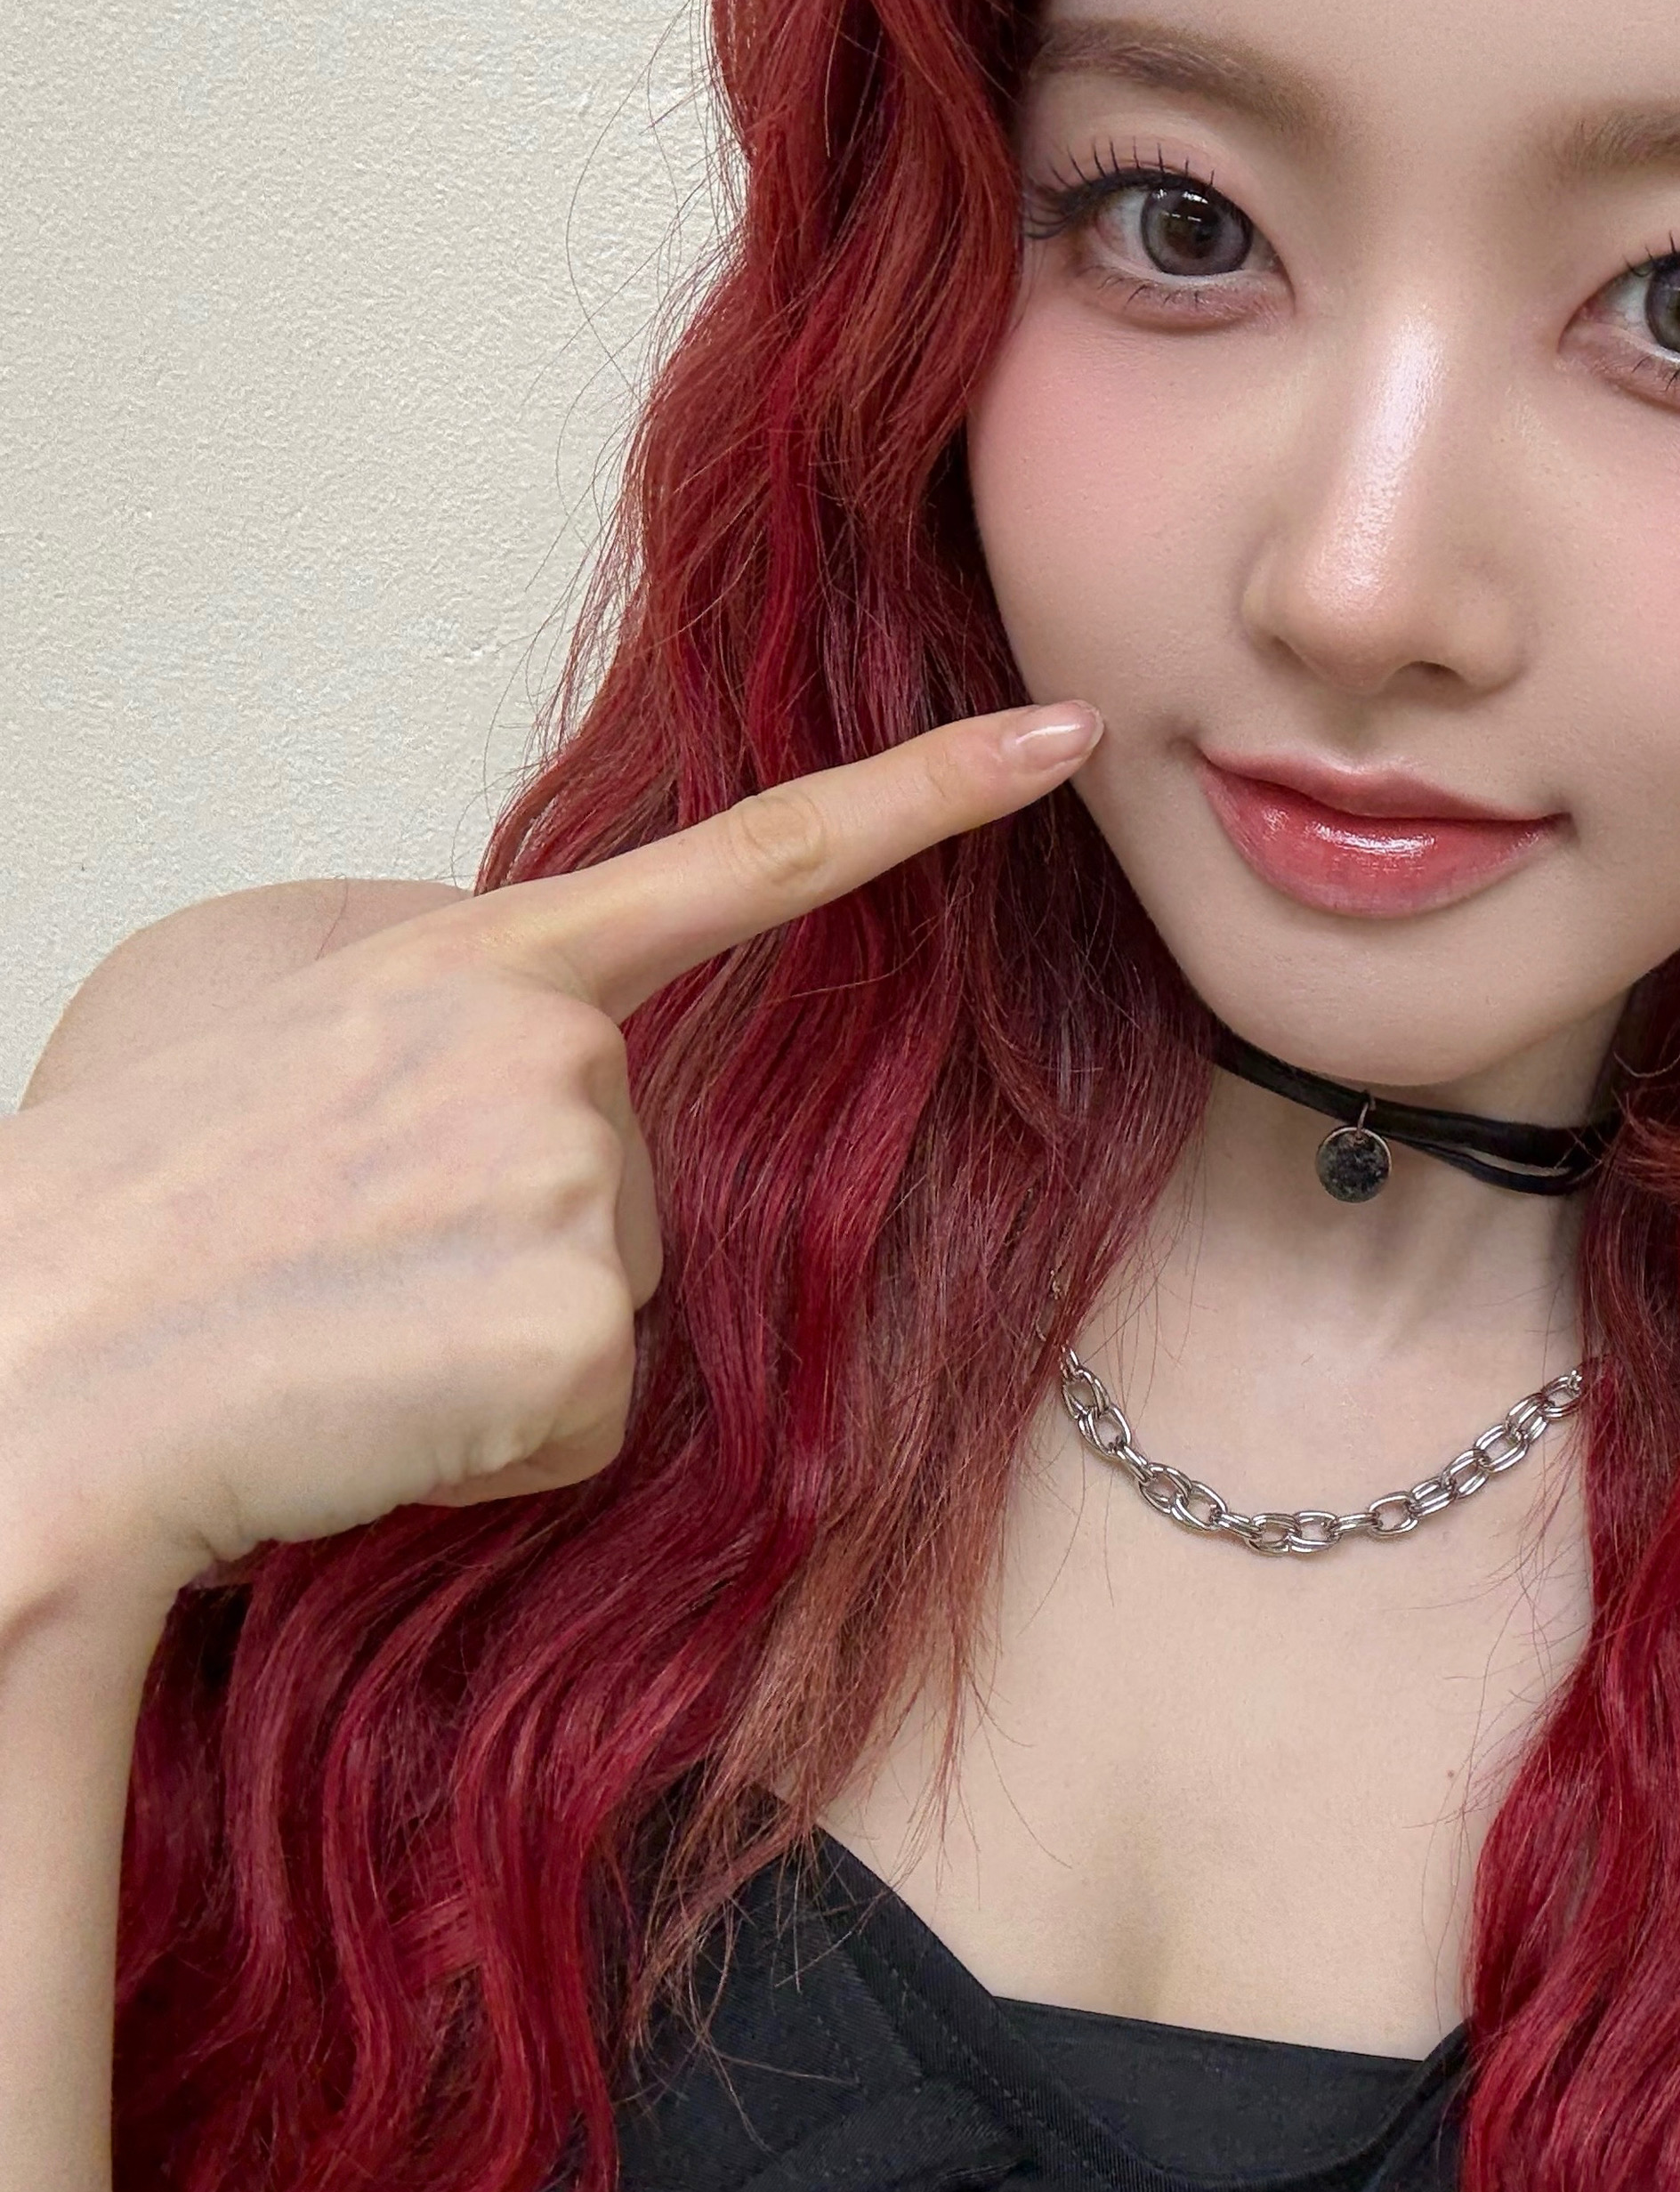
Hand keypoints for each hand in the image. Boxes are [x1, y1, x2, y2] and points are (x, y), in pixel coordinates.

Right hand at [0, 705, 1102, 1628]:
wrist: (26, 1380)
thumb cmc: (117, 1223)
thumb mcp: (270, 1040)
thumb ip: (442, 1022)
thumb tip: (553, 1080)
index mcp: (470, 960)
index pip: (747, 858)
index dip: (926, 799)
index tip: (1064, 743)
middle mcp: (544, 1046)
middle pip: (642, 1182)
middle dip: (519, 1254)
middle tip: (343, 1268)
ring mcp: (565, 1178)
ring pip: (612, 1305)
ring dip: (494, 1351)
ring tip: (338, 1333)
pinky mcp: (566, 1332)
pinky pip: (587, 1420)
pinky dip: (491, 1448)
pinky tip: (368, 1413)